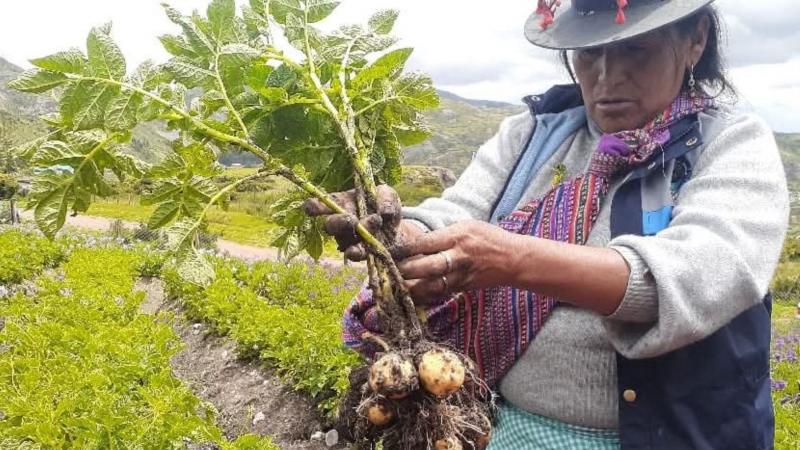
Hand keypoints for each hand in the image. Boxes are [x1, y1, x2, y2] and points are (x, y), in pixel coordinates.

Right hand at [304, 185, 420, 260]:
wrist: (398, 231)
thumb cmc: (386, 208)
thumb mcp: (388, 196)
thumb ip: (386, 198)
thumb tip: (384, 212)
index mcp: (341, 202)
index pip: (320, 205)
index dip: (313, 207)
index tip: (312, 208)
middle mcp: (340, 221)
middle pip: (328, 225)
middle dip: (337, 222)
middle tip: (351, 219)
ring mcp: (347, 239)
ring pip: (343, 239)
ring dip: (359, 231)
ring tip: (375, 222)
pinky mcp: (358, 252)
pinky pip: (352, 254)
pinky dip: (355, 252)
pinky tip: (357, 250)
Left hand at [395, 220, 522, 303]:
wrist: (513, 259)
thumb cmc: (487, 238)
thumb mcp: (466, 226)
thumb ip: (443, 234)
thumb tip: (416, 241)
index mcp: (457, 237)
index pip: (425, 243)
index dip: (404, 249)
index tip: (387, 252)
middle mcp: (457, 257)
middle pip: (426, 267)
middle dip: (404, 271)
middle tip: (385, 273)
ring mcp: (460, 275)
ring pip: (430, 286)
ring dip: (410, 289)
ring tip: (391, 289)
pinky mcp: (462, 288)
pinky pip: (439, 294)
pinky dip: (423, 296)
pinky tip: (408, 297)